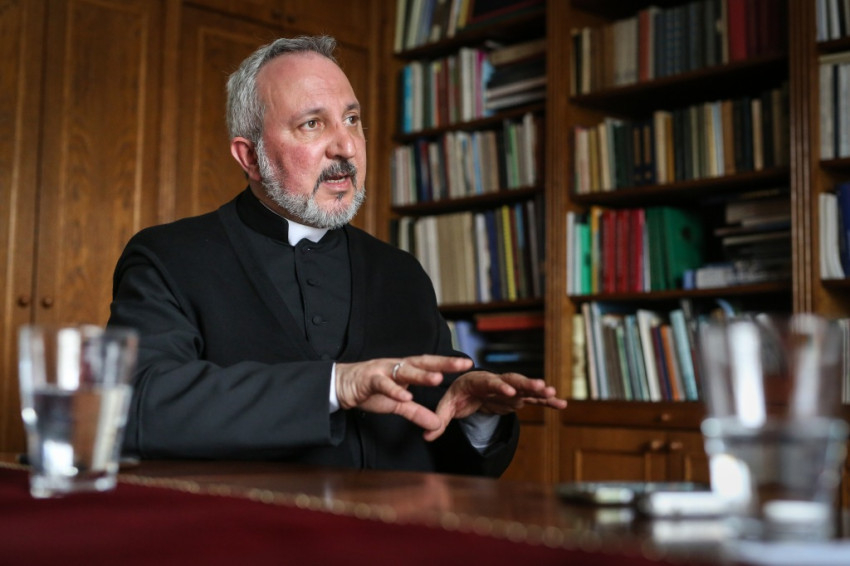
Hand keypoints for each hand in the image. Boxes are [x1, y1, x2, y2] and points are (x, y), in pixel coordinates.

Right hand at [335, 355, 473, 432]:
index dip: (448, 364)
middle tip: (462, 364)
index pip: (430, 365)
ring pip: (405, 371)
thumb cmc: (371, 390)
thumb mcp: (398, 404)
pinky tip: (405, 396)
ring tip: (437, 379)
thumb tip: (436, 425)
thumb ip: (417, 413)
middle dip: (443, 363)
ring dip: (421, 375)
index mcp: (405, 369)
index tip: (468, 364)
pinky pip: (383, 384)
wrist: (342, 386)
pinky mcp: (369, 379)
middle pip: (423, 362)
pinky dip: (394, 390)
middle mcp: (397, 366)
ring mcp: (383, 371)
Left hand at [423, 371, 567, 441]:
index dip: (501, 387)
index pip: (491, 382)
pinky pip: (533, 398)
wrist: (466, 388)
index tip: (511, 392)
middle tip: (541, 387)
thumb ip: (439, 419)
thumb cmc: (456, 394)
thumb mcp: (446, 405)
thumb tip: (427, 435)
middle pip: (513, 381)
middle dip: (527, 384)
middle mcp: (497, 382)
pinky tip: (561, 405)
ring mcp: (509, 389)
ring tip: (554, 395)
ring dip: (540, 392)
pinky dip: (546, 401)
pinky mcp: (516, 398)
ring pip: (526, 389)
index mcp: (479, 380)